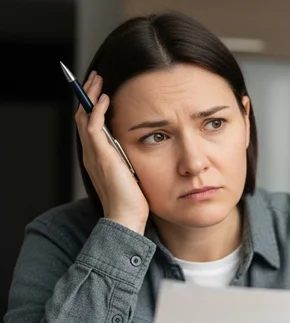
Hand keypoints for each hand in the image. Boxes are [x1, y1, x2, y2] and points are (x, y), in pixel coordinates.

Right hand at [75, 71, 148, 233]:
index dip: (92, 105)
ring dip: (90, 95)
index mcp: (98, 156)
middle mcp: (91, 153)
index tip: (100, 90)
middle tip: (96, 77)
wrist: (127, 217)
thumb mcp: (132, 172)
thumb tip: (145, 146)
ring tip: (98, 80)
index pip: (90, 124)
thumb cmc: (133, 201)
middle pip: (83, 115)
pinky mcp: (101, 156)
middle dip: (88, 94)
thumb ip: (131, 158)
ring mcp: (94, 154)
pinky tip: (105, 98)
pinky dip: (97, 110)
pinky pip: (93, 126)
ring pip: (84, 116)